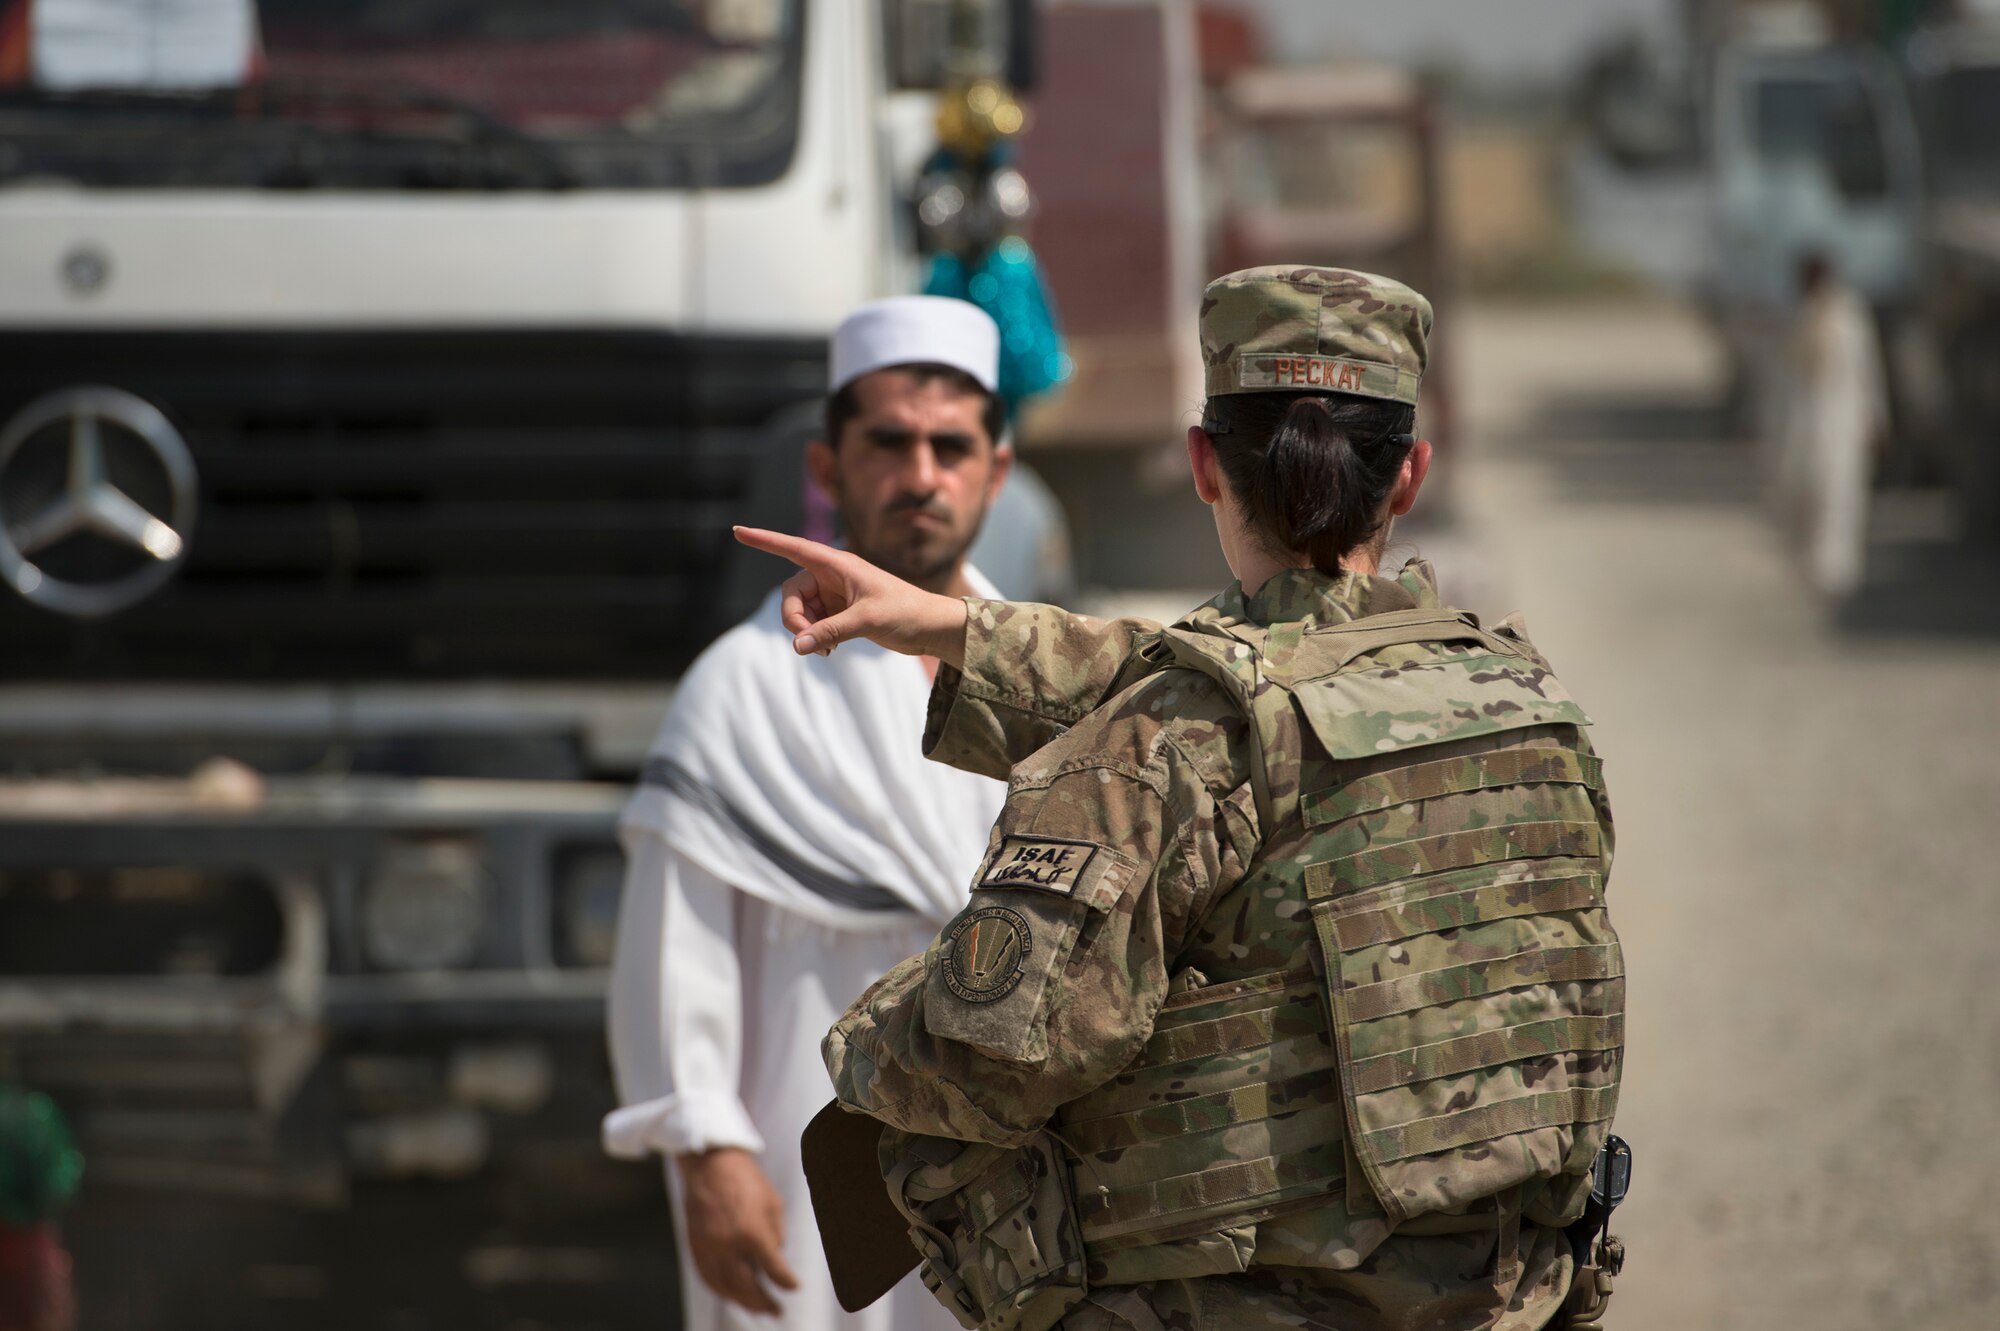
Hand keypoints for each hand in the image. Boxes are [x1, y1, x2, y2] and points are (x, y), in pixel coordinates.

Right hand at [675, 1148, 800, 1314]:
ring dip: (742, 1302)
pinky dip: (721, 1291)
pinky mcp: (696, 1248)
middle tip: (775, 1310)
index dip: (787, 1283)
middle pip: (748, 1287)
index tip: (794, 1287)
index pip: (774, 1270)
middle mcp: (729, 1246)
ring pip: (726, 1288)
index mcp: (753, 1233)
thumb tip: (776, 1260)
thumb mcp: (773, 1204)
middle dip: (764, 1302)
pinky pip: (708, 1278)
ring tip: (757, 1307)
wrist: (712, 1166)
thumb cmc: (747, 1181)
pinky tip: (733, 1295)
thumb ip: (776, 1236)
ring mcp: (709, 1249)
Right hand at [733, 527, 969, 665]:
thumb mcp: (868, 620)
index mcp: (839, 564)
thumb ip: (830, 632)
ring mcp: (834, 595)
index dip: (764, 540)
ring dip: (806, 632)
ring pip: (800, 612)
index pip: (793, 548)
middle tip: (806, 642)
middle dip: (794, 618)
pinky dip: (815, 638)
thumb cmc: (907, 613)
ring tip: (828, 651)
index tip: (737, 531)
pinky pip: (812, 625)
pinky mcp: (839, 614)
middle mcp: (833, 576)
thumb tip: (798, 646)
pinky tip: (831, 651)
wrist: (931, 628)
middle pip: (792, 593)